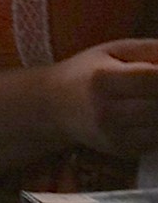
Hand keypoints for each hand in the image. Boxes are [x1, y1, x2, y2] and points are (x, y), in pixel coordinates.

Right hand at [48, 40, 157, 156]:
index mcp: (104, 79)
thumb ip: (150, 50)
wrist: (54, 107)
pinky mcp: (123, 151)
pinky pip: (156, 140)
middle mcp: (108, 111)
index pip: (154, 79)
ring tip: (153, 100)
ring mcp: (115, 135)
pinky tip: (151, 113)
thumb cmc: (86, 71)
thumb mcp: (112, 50)